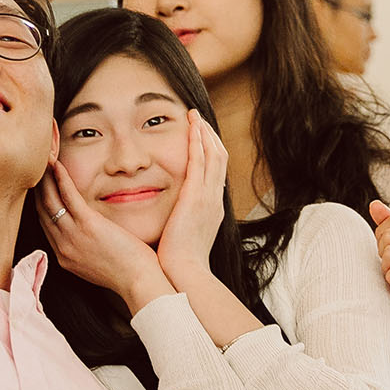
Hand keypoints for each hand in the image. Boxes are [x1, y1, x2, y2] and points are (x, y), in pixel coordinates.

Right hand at [38, 162, 171, 310]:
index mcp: (64, 255)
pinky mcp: (87, 225)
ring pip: (49, 201)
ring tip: (43, 159)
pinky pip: (68, 196)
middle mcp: (62, 246)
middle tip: (35, 167)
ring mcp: (72, 236)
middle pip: (42, 211)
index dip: (40, 202)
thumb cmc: (126, 273)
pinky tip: (57, 165)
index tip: (38, 186)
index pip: (45, 224)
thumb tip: (88, 235)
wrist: (138, 282)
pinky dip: (60, 178)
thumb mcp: (97, 263)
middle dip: (37, 187)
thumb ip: (86, 248)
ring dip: (43, 178)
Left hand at [154, 110, 228, 278]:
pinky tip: (192, 126)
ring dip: (205, 133)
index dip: (210, 154)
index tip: (200, 140)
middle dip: (210, 137)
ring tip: (195, 116)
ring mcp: (208, 197)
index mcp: (212, 210)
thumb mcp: (182, 239)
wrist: (184, 274)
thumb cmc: (179, 263)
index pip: (215, 174)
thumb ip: (179, 225)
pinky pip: (201, 161)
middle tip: (199, 120)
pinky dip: (198, 141)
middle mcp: (215, 200)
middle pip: (219, 159)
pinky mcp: (197, 196)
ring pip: (214, 155)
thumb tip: (170, 222)